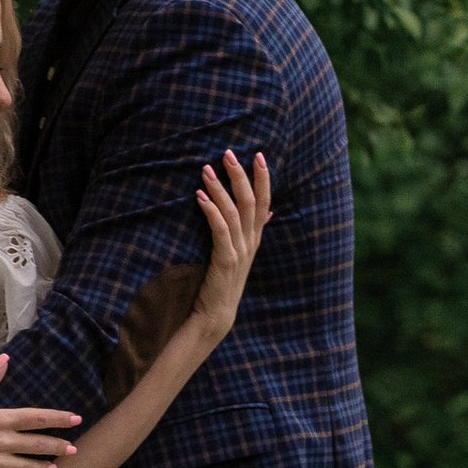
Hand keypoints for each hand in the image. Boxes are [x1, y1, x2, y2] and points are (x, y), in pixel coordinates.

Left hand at [188, 149, 272, 342]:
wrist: (216, 314)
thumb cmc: (223, 281)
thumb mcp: (240, 253)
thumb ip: (252, 231)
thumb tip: (267, 212)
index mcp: (255, 238)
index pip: (264, 201)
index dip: (263, 178)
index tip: (258, 155)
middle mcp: (250, 242)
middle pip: (250, 201)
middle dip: (240, 175)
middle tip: (228, 153)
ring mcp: (239, 251)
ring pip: (234, 212)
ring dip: (220, 188)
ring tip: (206, 170)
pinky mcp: (225, 261)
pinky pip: (220, 230)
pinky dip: (211, 211)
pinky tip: (200, 197)